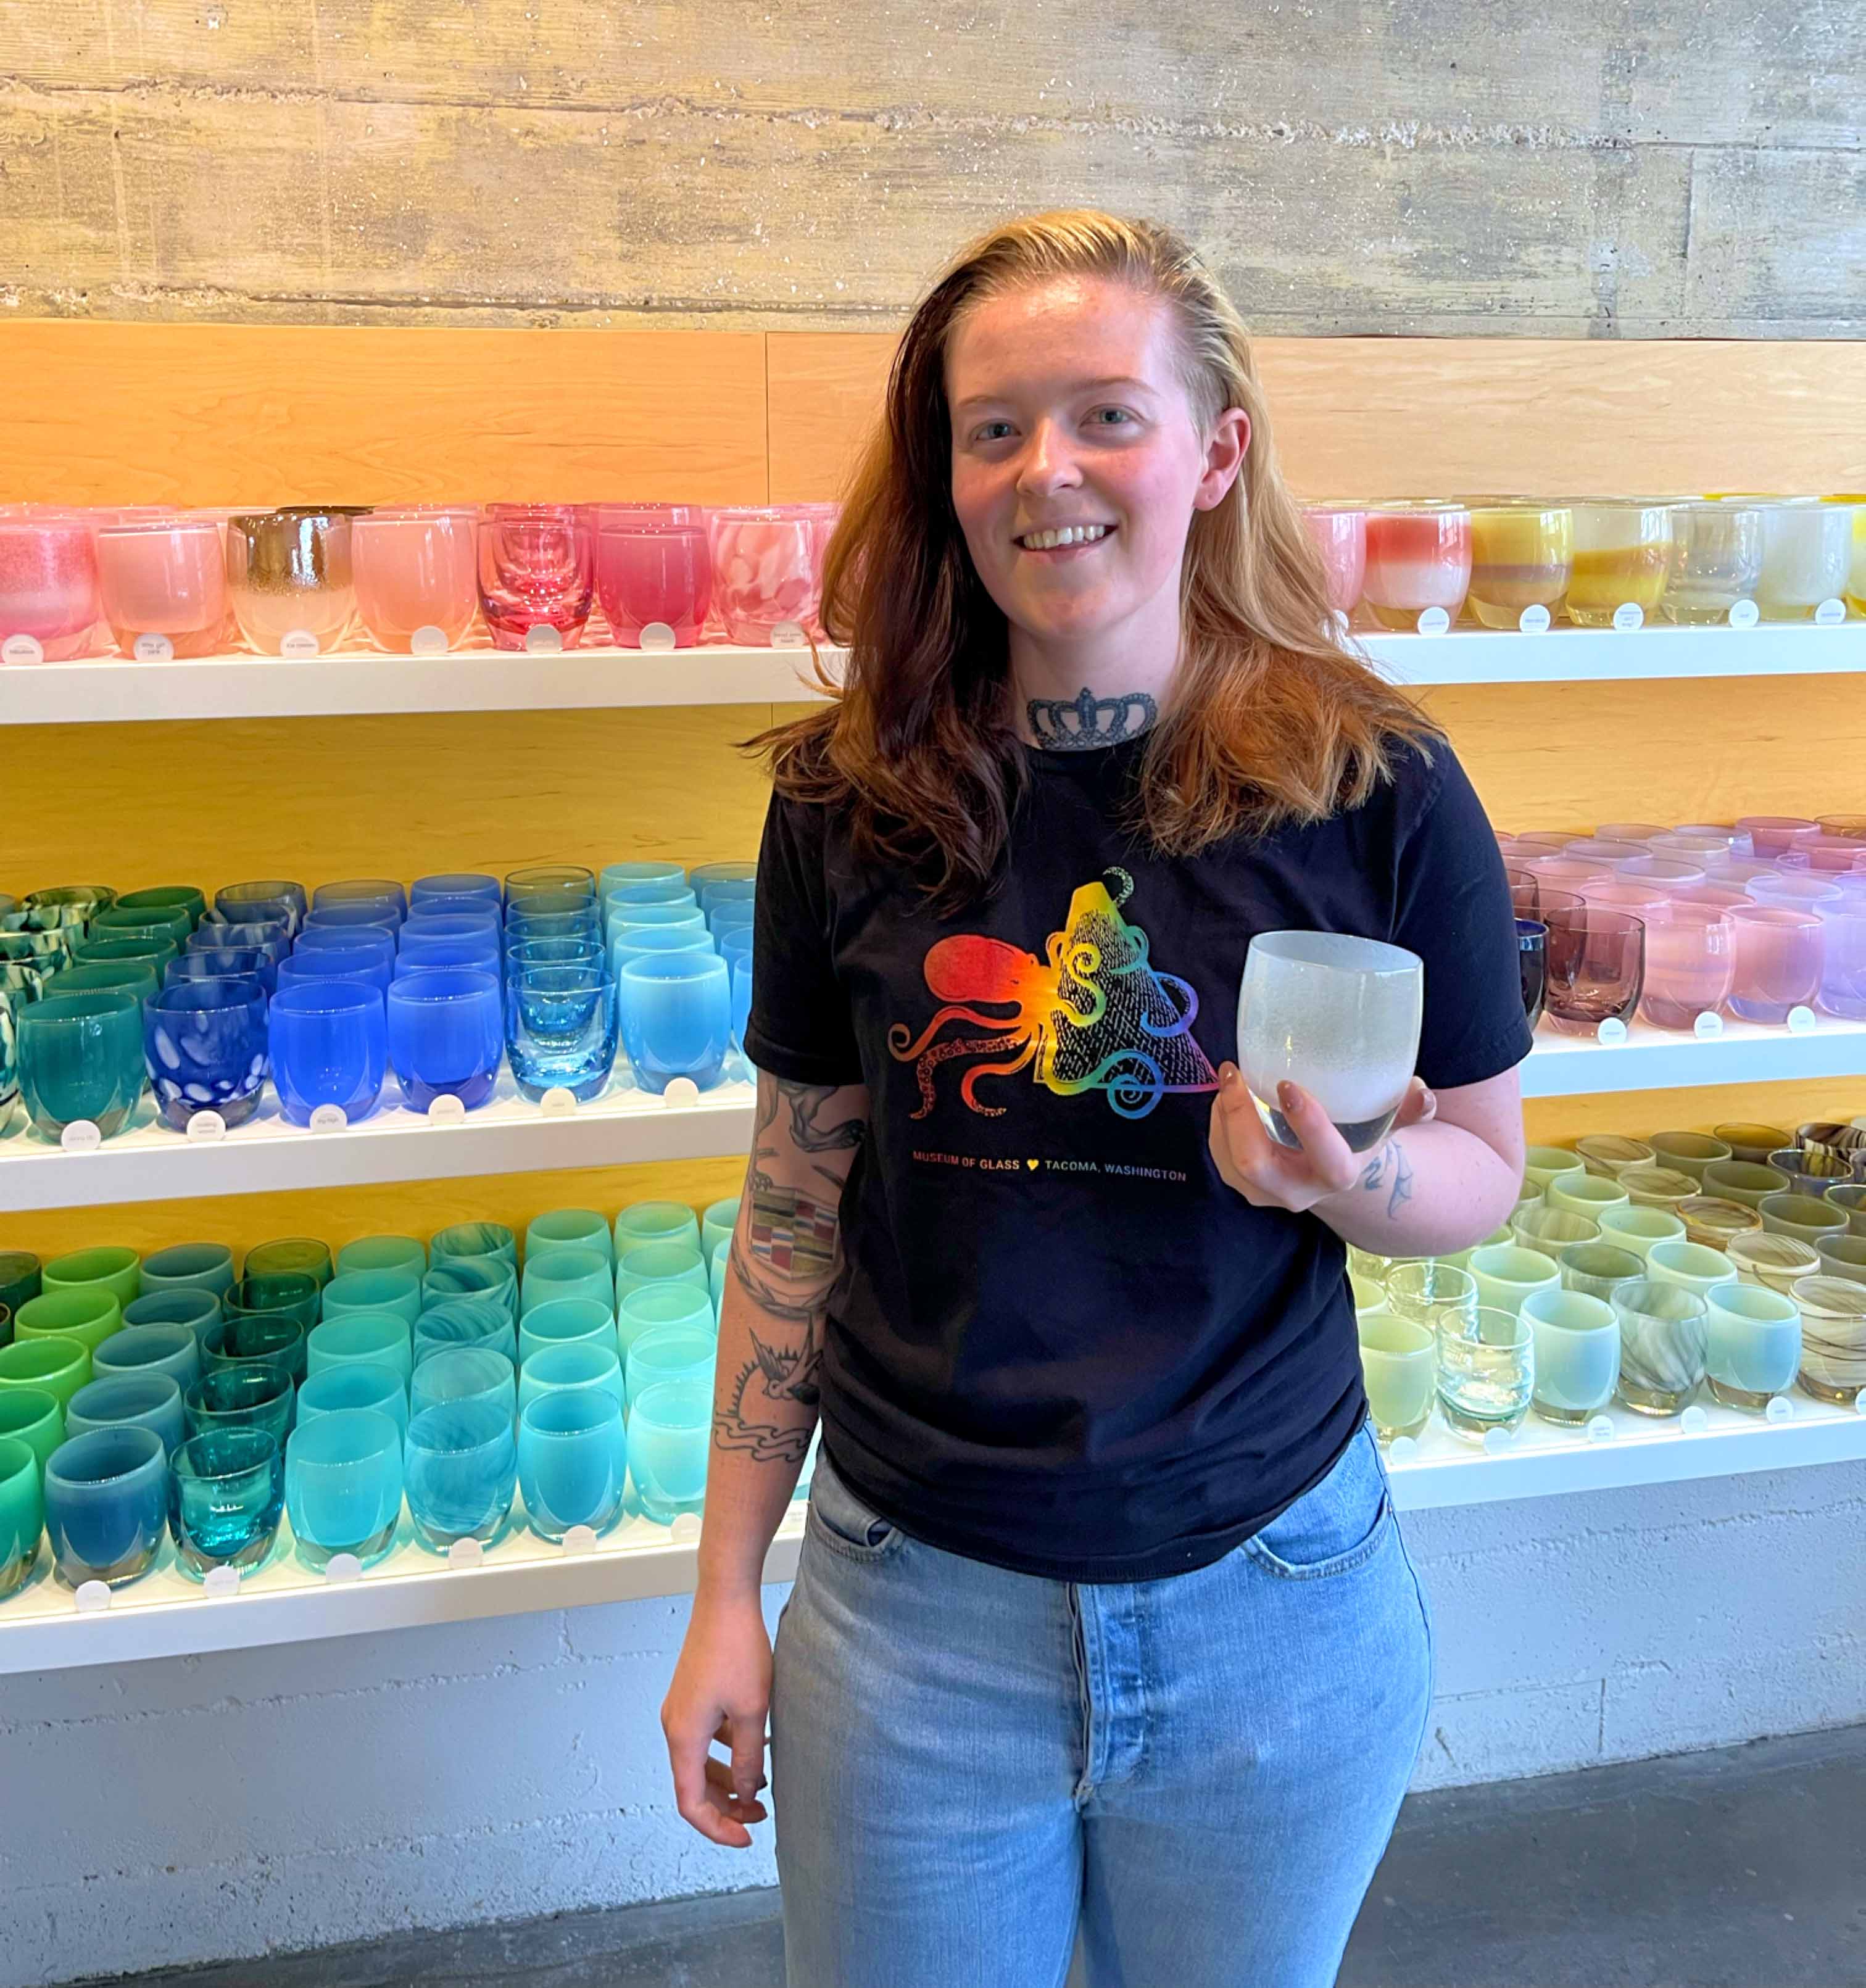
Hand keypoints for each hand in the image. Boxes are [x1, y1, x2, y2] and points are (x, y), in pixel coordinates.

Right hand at [661, 1587, 773, 1847]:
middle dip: (726, 1806)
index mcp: (684, 1736)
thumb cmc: (738, 1649)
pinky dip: (726, 1751)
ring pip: (699, 1762)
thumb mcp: (753, 1712)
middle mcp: (675, 1725)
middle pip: (693, 1785)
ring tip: (762, 1785)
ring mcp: (682, 1708)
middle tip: (761, 1815)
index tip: (747, 1837)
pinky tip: (758, 1746)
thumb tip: (747, 1792)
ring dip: (727, 1779)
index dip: (717, 1828)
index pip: (690, 1803)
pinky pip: (705, 1738)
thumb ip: (748, 1759)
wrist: (725, 1598)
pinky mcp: (693, 1694)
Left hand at [1208, 1063, 1435, 1213]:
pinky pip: (1219, 1153)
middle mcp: (1297, 1192)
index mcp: (1336, 1176)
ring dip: (1223, 1114)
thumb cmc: (1354, 1140)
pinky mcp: (1239, 1184)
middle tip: (1236, 1073)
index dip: (1308, 1124)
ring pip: (1229, 1158)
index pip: (1326, 1158)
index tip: (1289, 1085)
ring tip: (1230, 1076)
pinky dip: (1218, 1121)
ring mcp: (1263, 1192)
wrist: (1329, 1176)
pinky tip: (1226, 1094)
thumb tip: (1423, 1092)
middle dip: (1240, 1116)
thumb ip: (1406, 1110)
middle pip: (1256, 1163)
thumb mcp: (1382, 1126)